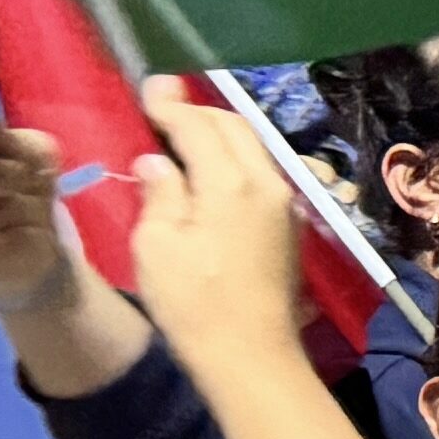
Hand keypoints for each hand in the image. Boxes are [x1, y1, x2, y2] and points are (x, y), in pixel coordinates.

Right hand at [126, 92, 310, 371]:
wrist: (250, 352)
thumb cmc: (193, 301)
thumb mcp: (157, 245)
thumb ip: (160, 193)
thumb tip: (158, 160)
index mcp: (231, 182)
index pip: (199, 126)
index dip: (171, 105)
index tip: (150, 87)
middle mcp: (266, 181)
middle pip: (234, 127)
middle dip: (198, 111)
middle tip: (164, 105)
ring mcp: (283, 202)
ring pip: (252, 147)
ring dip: (219, 133)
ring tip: (183, 132)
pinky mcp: (287, 223)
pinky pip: (259, 171)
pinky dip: (233, 157)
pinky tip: (210, 169)